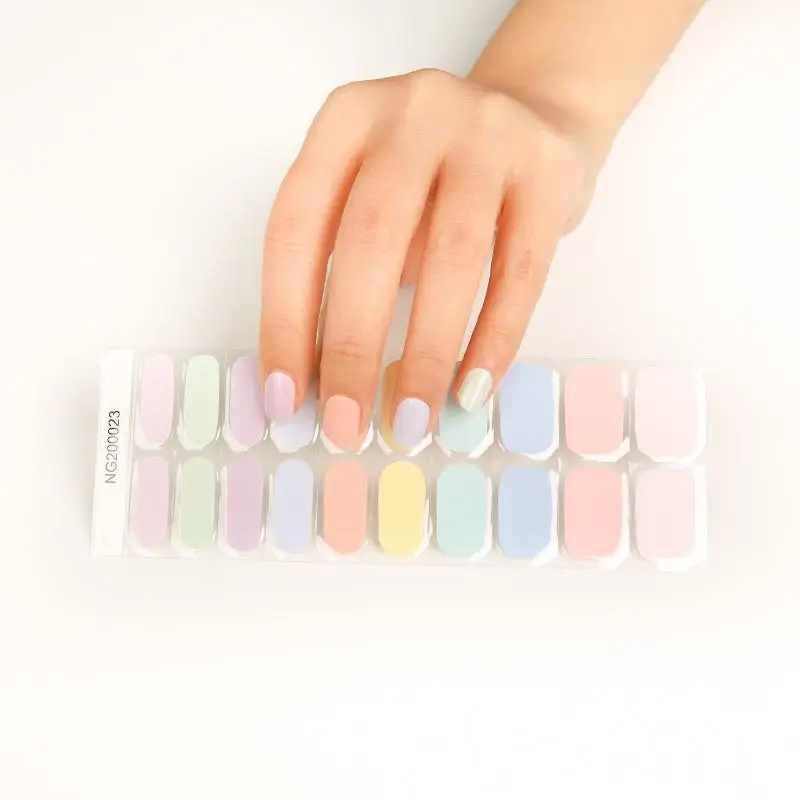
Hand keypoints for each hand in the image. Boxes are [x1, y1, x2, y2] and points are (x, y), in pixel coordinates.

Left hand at [259, 68, 590, 450]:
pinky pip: (520, 272)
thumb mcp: (375, 194)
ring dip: (425, 354)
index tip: (284, 396)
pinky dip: (494, 340)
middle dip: (351, 347)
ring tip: (412, 421)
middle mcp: (412, 113)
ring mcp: (487, 134)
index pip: (296, 229)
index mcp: (346, 120)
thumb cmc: (438, 175)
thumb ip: (343, 262)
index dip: (283, 319)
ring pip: (451, 258)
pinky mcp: (550, 170)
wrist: (539, 112)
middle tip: (347, 424)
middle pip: (369, 241)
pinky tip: (472, 391)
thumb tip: (319, 377)